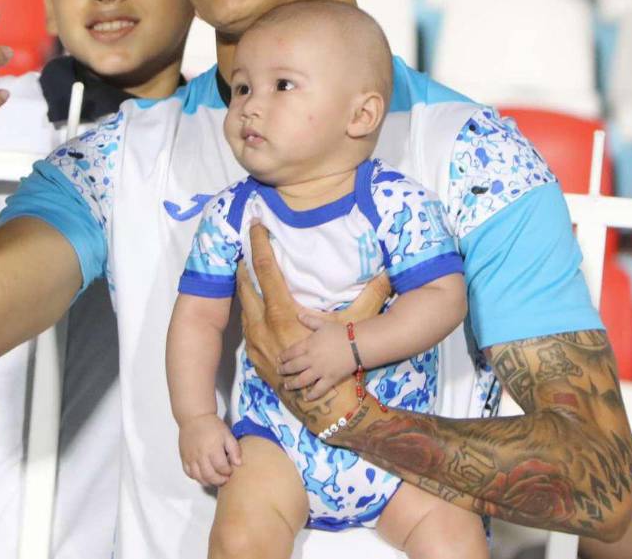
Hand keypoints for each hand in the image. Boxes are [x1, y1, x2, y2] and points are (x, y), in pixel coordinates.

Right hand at [177, 413, 239, 486]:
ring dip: (208, 481)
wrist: (194, 418)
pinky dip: (196, 477)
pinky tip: (203, 474)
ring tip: (215, 478)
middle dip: (219, 480)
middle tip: (225, 479)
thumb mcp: (227, 434)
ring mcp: (191, 458)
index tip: (230, 470)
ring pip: (199, 477)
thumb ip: (234, 449)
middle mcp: (200, 455)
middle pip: (210, 476)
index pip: (221, 468)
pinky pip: (189, 473)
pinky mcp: (184, 458)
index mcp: (213, 448)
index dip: (228, 472)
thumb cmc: (212, 425)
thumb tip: (238, 463)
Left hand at [237, 222, 391, 430]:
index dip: (258, 244)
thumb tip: (389, 272)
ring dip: (244, 297)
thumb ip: (371, 293)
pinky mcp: (259, 364)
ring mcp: (258, 347)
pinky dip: (248, 324)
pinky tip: (252, 320)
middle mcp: (264, 328)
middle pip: (246, 290)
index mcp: (282, 314)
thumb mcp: (355, 322)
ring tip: (244, 284)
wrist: (329, 404)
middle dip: (242, 271)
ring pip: (244, 315)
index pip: (266, 270)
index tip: (253, 226)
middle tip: (241, 256)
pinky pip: (249, 337)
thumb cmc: (341, 360)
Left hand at [277, 314, 354, 399]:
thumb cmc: (340, 333)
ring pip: (302, 380)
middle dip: (284, 370)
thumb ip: (310, 321)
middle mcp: (311, 359)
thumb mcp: (324, 324)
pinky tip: (306, 398)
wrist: (356, 345)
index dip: (283, 356)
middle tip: (279, 371)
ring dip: (292, 384)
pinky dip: (312, 395)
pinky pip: (318, 390)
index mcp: (308, 345)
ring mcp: (319, 371)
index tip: (278, 359)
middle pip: (293, 366)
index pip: (291, 352)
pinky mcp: (329, 380)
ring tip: (286, 386)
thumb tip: (298, 315)